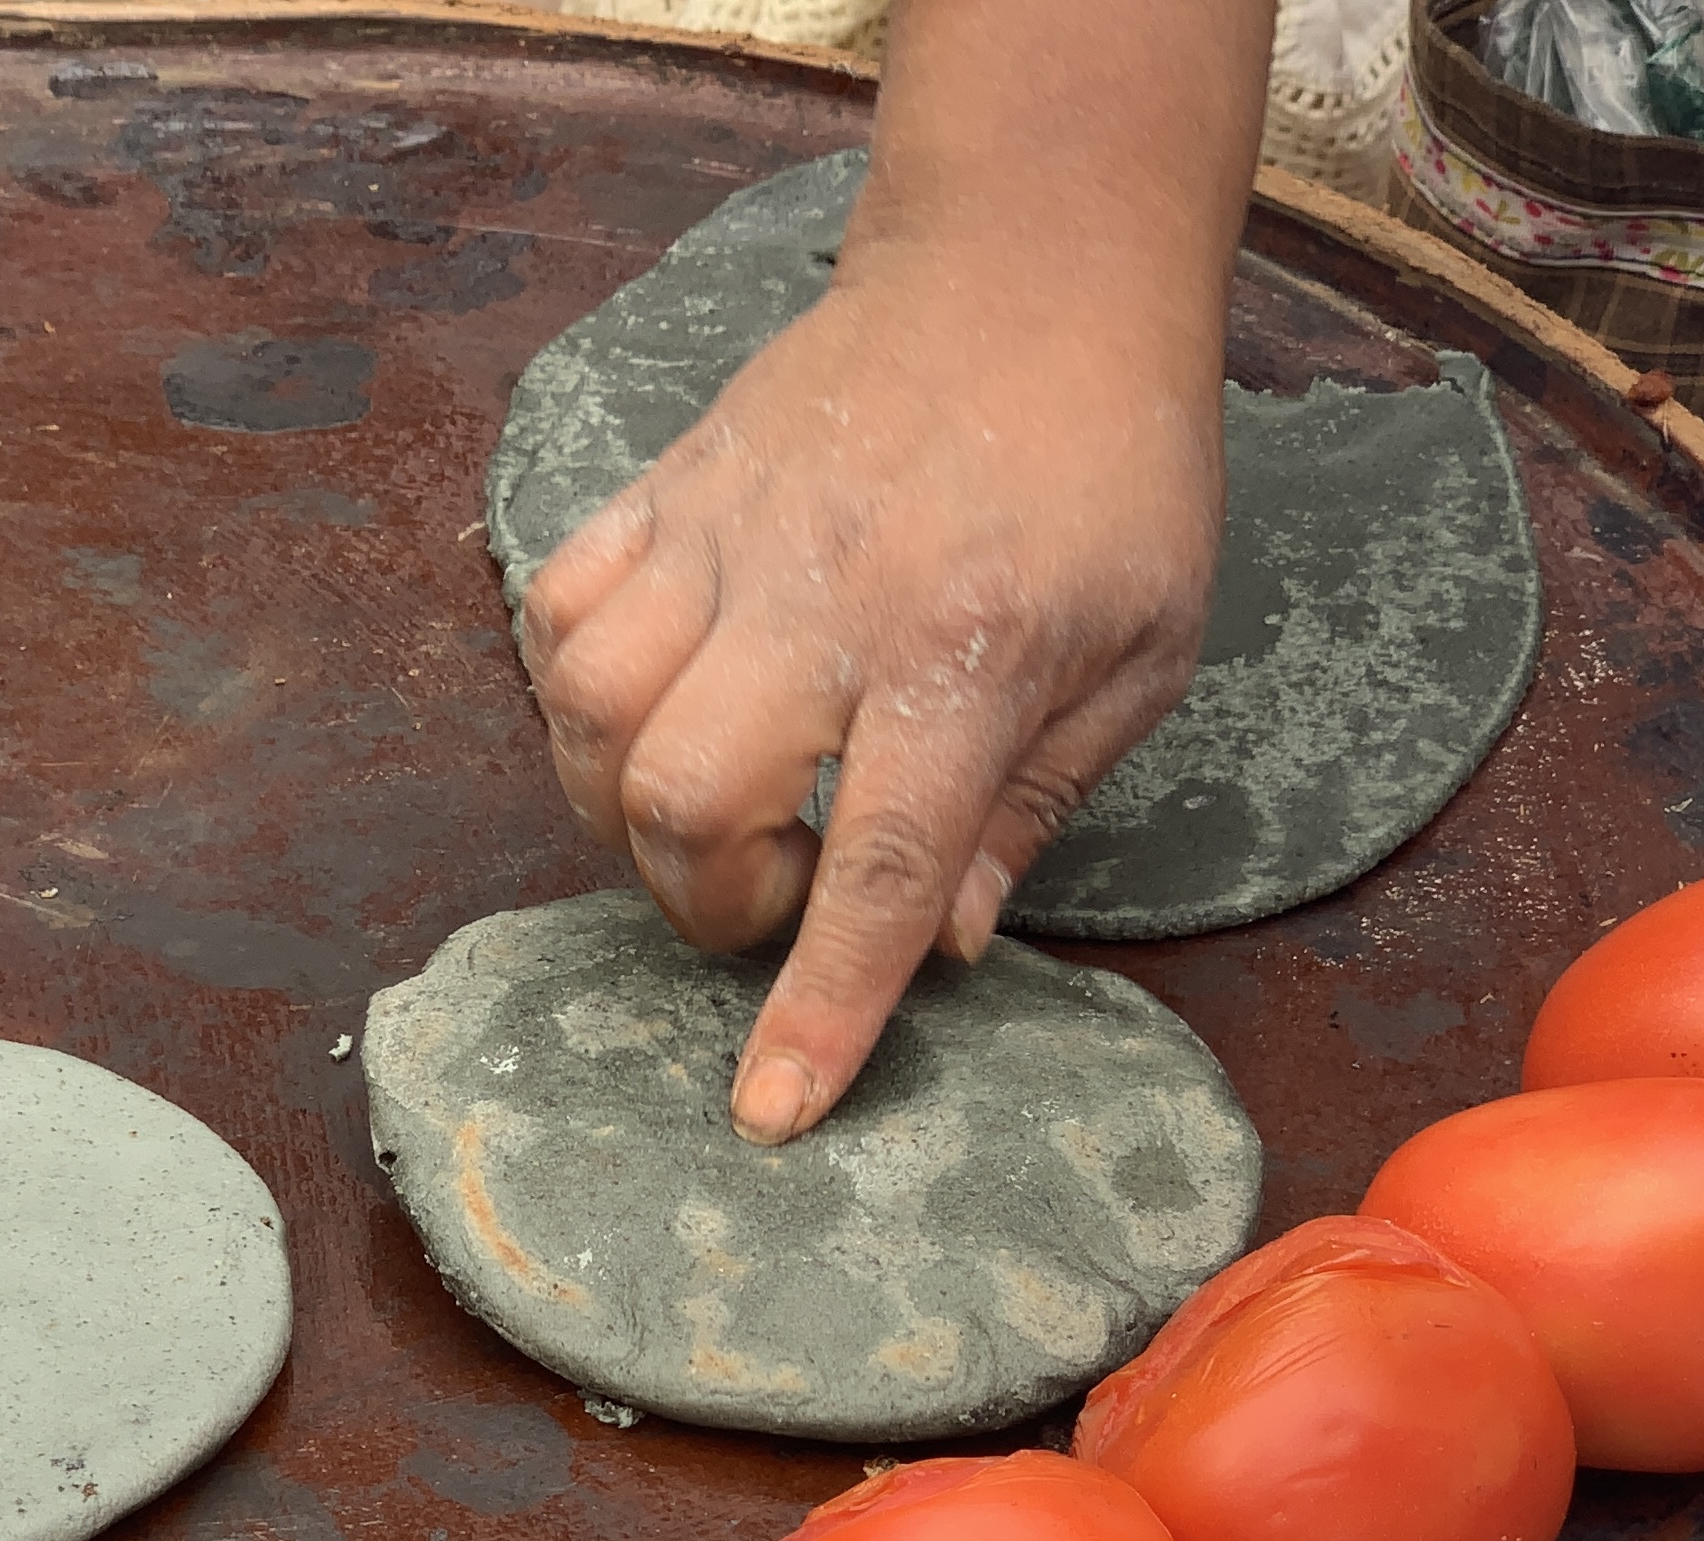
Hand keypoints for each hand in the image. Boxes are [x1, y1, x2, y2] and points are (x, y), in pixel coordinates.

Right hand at [519, 259, 1225, 1144]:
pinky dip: (573, 687)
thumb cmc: (1110, 468)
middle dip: (706, 898)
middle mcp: (824, 601)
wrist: (1031, 268)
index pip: (875, 871)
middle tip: (780, 889)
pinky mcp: (669, 485)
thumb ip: (1034, 807)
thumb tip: (944, 942)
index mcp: (965, 656)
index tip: (771, 1110)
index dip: (819, 1009)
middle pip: (684, 796)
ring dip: (619, 805)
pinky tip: (642, 708)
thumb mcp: (1144, 656)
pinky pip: (559, 607)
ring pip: (590, 711)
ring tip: (700, 811)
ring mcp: (727, 534)